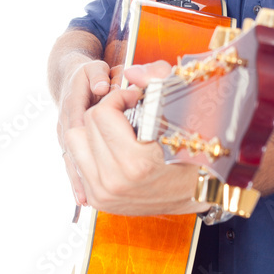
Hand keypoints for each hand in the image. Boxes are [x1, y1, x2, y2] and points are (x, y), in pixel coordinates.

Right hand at [58, 57, 111, 205]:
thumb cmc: (91, 73)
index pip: (80, 119)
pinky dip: (76, 180)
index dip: (92, 137)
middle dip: (86, 165)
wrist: (70, 77)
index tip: (105, 152)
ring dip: (78, 178)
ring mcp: (64, 134)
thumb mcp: (95, 68)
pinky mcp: (68, 144)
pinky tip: (83, 198)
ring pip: (70, 157)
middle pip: (73, 144)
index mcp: (72, 101)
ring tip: (87, 198)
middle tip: (99, 182)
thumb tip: (102, 87)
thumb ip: (98, 74)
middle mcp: (65, 121)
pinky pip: (71, 163)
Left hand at [63, 61, 209, 216]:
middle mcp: (114, 181)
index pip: (103, 113)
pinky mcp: (99, 201)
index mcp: (136, 162)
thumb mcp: (185, 110)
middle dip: (106, 110)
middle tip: (128, 111)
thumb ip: (158, 81)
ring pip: (75, 142)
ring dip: (94, 129)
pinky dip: (92, 149)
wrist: (198, 193)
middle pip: (86, 124)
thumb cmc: (195, 150)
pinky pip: (78, 162)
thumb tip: (131, 73)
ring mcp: (104, 194)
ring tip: (117, 129)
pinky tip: (113, 147)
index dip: (119, 97)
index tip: (135, 99)